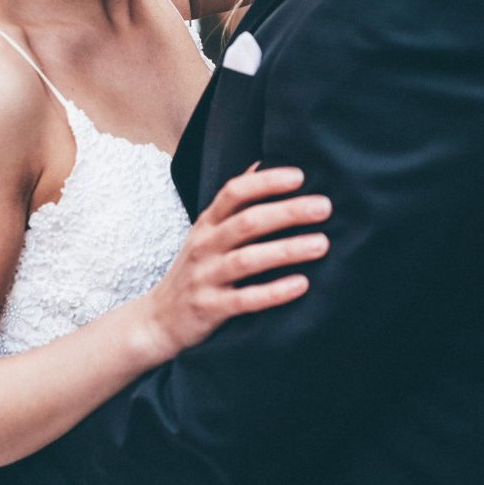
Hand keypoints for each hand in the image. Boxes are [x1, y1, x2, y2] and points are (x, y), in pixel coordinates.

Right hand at [137, 164, 329, 360]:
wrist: (159, 320)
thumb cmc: (195, 270)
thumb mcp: (207, 232)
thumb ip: (233, 203)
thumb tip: (264, 164)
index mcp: (207, 224)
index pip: (233, 192)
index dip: (266, 182)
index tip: (300, 176)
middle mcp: (204, 246)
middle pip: (247, 222)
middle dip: (287, 212)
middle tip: (324, 207)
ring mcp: (206, 277)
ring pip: (248, 259)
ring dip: (287, 250)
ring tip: (321, 244)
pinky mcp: (211, 308)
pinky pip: (245, 299)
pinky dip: (274, 292)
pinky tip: (301, 284)